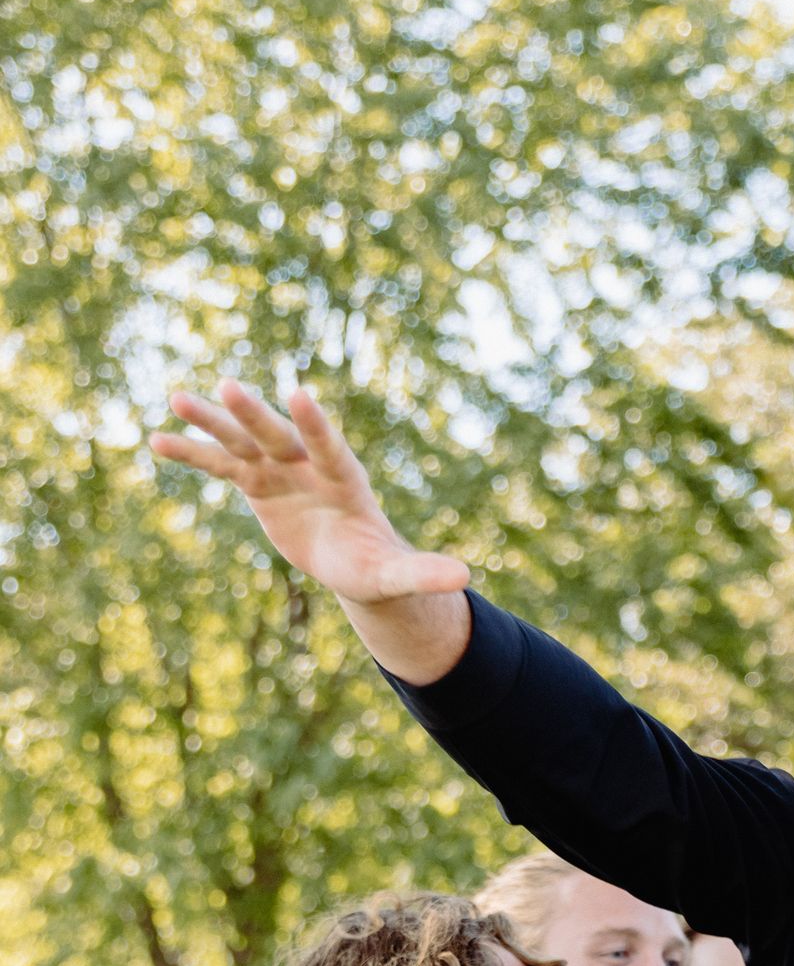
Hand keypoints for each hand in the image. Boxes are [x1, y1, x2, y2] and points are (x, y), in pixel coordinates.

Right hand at [151, 381, 467, 610]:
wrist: (352, 559)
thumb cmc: (376, 565)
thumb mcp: (397, 576)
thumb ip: (425, 572)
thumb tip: (465, 579)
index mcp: (343, 479)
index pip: (327, 447)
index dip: (314, 424)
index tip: (298, 394)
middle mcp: (307, 464)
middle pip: (278, 435)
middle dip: (255, 414)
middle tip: (229, 386)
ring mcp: (278, 469)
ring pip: (242, 440)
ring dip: (212, 421)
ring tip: (176, 398)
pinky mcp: (256, 482)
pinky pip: (219, 464)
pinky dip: (191, 454)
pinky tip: (156, 439)